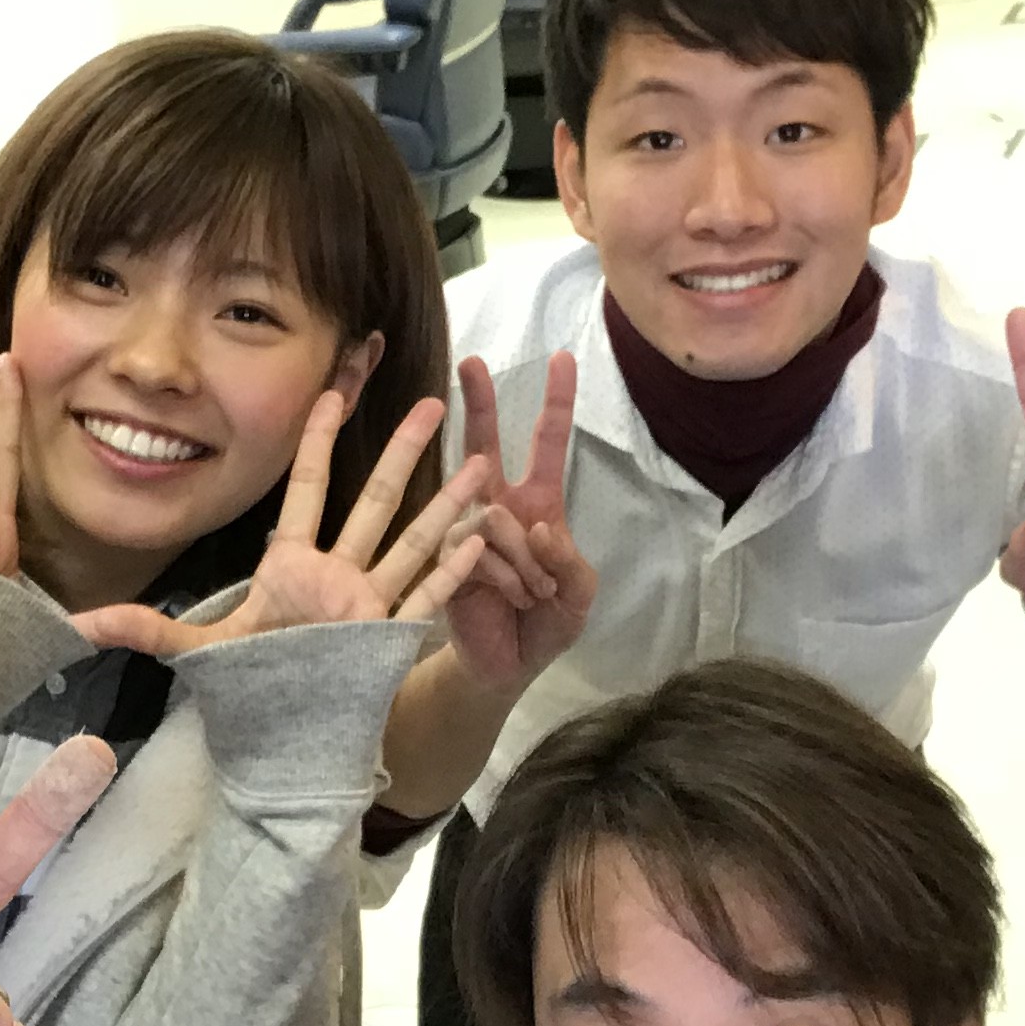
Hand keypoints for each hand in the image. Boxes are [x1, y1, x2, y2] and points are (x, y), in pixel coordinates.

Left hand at [76, 393, 490, 657]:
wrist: (280, 743)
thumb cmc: (246, 692)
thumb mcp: (194, 652)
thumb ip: (142, 627)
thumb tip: (75, 621)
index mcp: (291, 566)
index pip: (305, 489)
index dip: (317, 441)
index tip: (331, 390)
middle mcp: (337, 575)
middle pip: (373, 500)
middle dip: (401, 452)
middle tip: (430, 401)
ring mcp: (369, 603)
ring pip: (412, 541)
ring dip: (446, 503)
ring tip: (483, 463)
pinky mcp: (390, 637)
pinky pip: (429, 598)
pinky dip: (456, 569)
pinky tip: (482, 535)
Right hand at [439, 351, 598, 695]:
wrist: (508, 667)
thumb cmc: (547, 624)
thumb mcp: (579, 592)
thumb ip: (570, 559)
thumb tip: (538, 526)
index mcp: (537, 504)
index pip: (547, 443)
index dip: (556, 401)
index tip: (562, 358)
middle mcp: (499, 507)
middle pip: (486, 444)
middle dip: (480, 402)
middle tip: (471, 361)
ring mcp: (467, 531)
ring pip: (493, 516)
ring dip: (524, 559)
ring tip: (535, 593)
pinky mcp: (445, 558)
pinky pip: (475, 549)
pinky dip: (505, 577)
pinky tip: (514, 598)